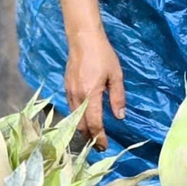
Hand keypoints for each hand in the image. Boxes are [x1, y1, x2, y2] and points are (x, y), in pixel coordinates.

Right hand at [64, 30, 125, 147]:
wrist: (82, 38)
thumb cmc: (102, 55)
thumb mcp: (116, 76)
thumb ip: (118, 97)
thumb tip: (120, 116)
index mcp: (90, 94)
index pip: (94, 123)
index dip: (99, 137)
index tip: (104, 147)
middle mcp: (77, 96)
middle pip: (80, 125)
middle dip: (89, 138)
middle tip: (98, 146)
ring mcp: (69, 92)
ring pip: (74, 118)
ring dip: (82, 129)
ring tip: (92, 136)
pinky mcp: (66, 87)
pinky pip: (71, 108)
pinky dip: (77, 118)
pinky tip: (84, 119)